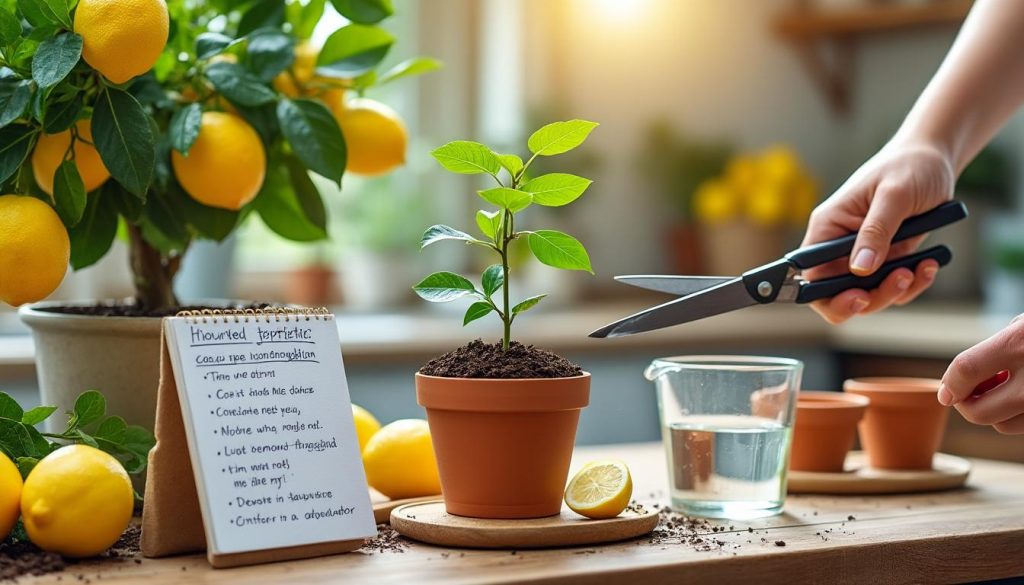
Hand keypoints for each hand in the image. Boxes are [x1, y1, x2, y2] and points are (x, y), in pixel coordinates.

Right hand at [800, 142, 954, 323]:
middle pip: (836, 292)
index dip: (825, 294)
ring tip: (921, 268)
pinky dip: (913, 283)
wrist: (935, 159)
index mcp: (828, 227)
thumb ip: (875, 231)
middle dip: (869, 297)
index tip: (858, 297)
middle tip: (900, 281)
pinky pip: (892, 287)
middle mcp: (840, 245)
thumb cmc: (909, 166)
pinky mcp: (886, 258)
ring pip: (867, 294)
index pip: (810, 273)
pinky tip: (929, 264)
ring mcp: (864, 254)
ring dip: (895, 290)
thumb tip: (859, 269)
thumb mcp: (894, 195)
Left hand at [938, 315, 1023, 433]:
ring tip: (1002, 389)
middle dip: (966, 403)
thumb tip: (958, 382)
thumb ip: (993, 350)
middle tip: (968, 392)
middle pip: (980, 412)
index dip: (950, 383)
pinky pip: (1023, 426)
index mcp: (1019, 342)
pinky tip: (1019, 395)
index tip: (945, 393)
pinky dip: (1015, 416)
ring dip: (994, 412)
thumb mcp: (1022, 326)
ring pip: (1003, 425)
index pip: (967, 369)